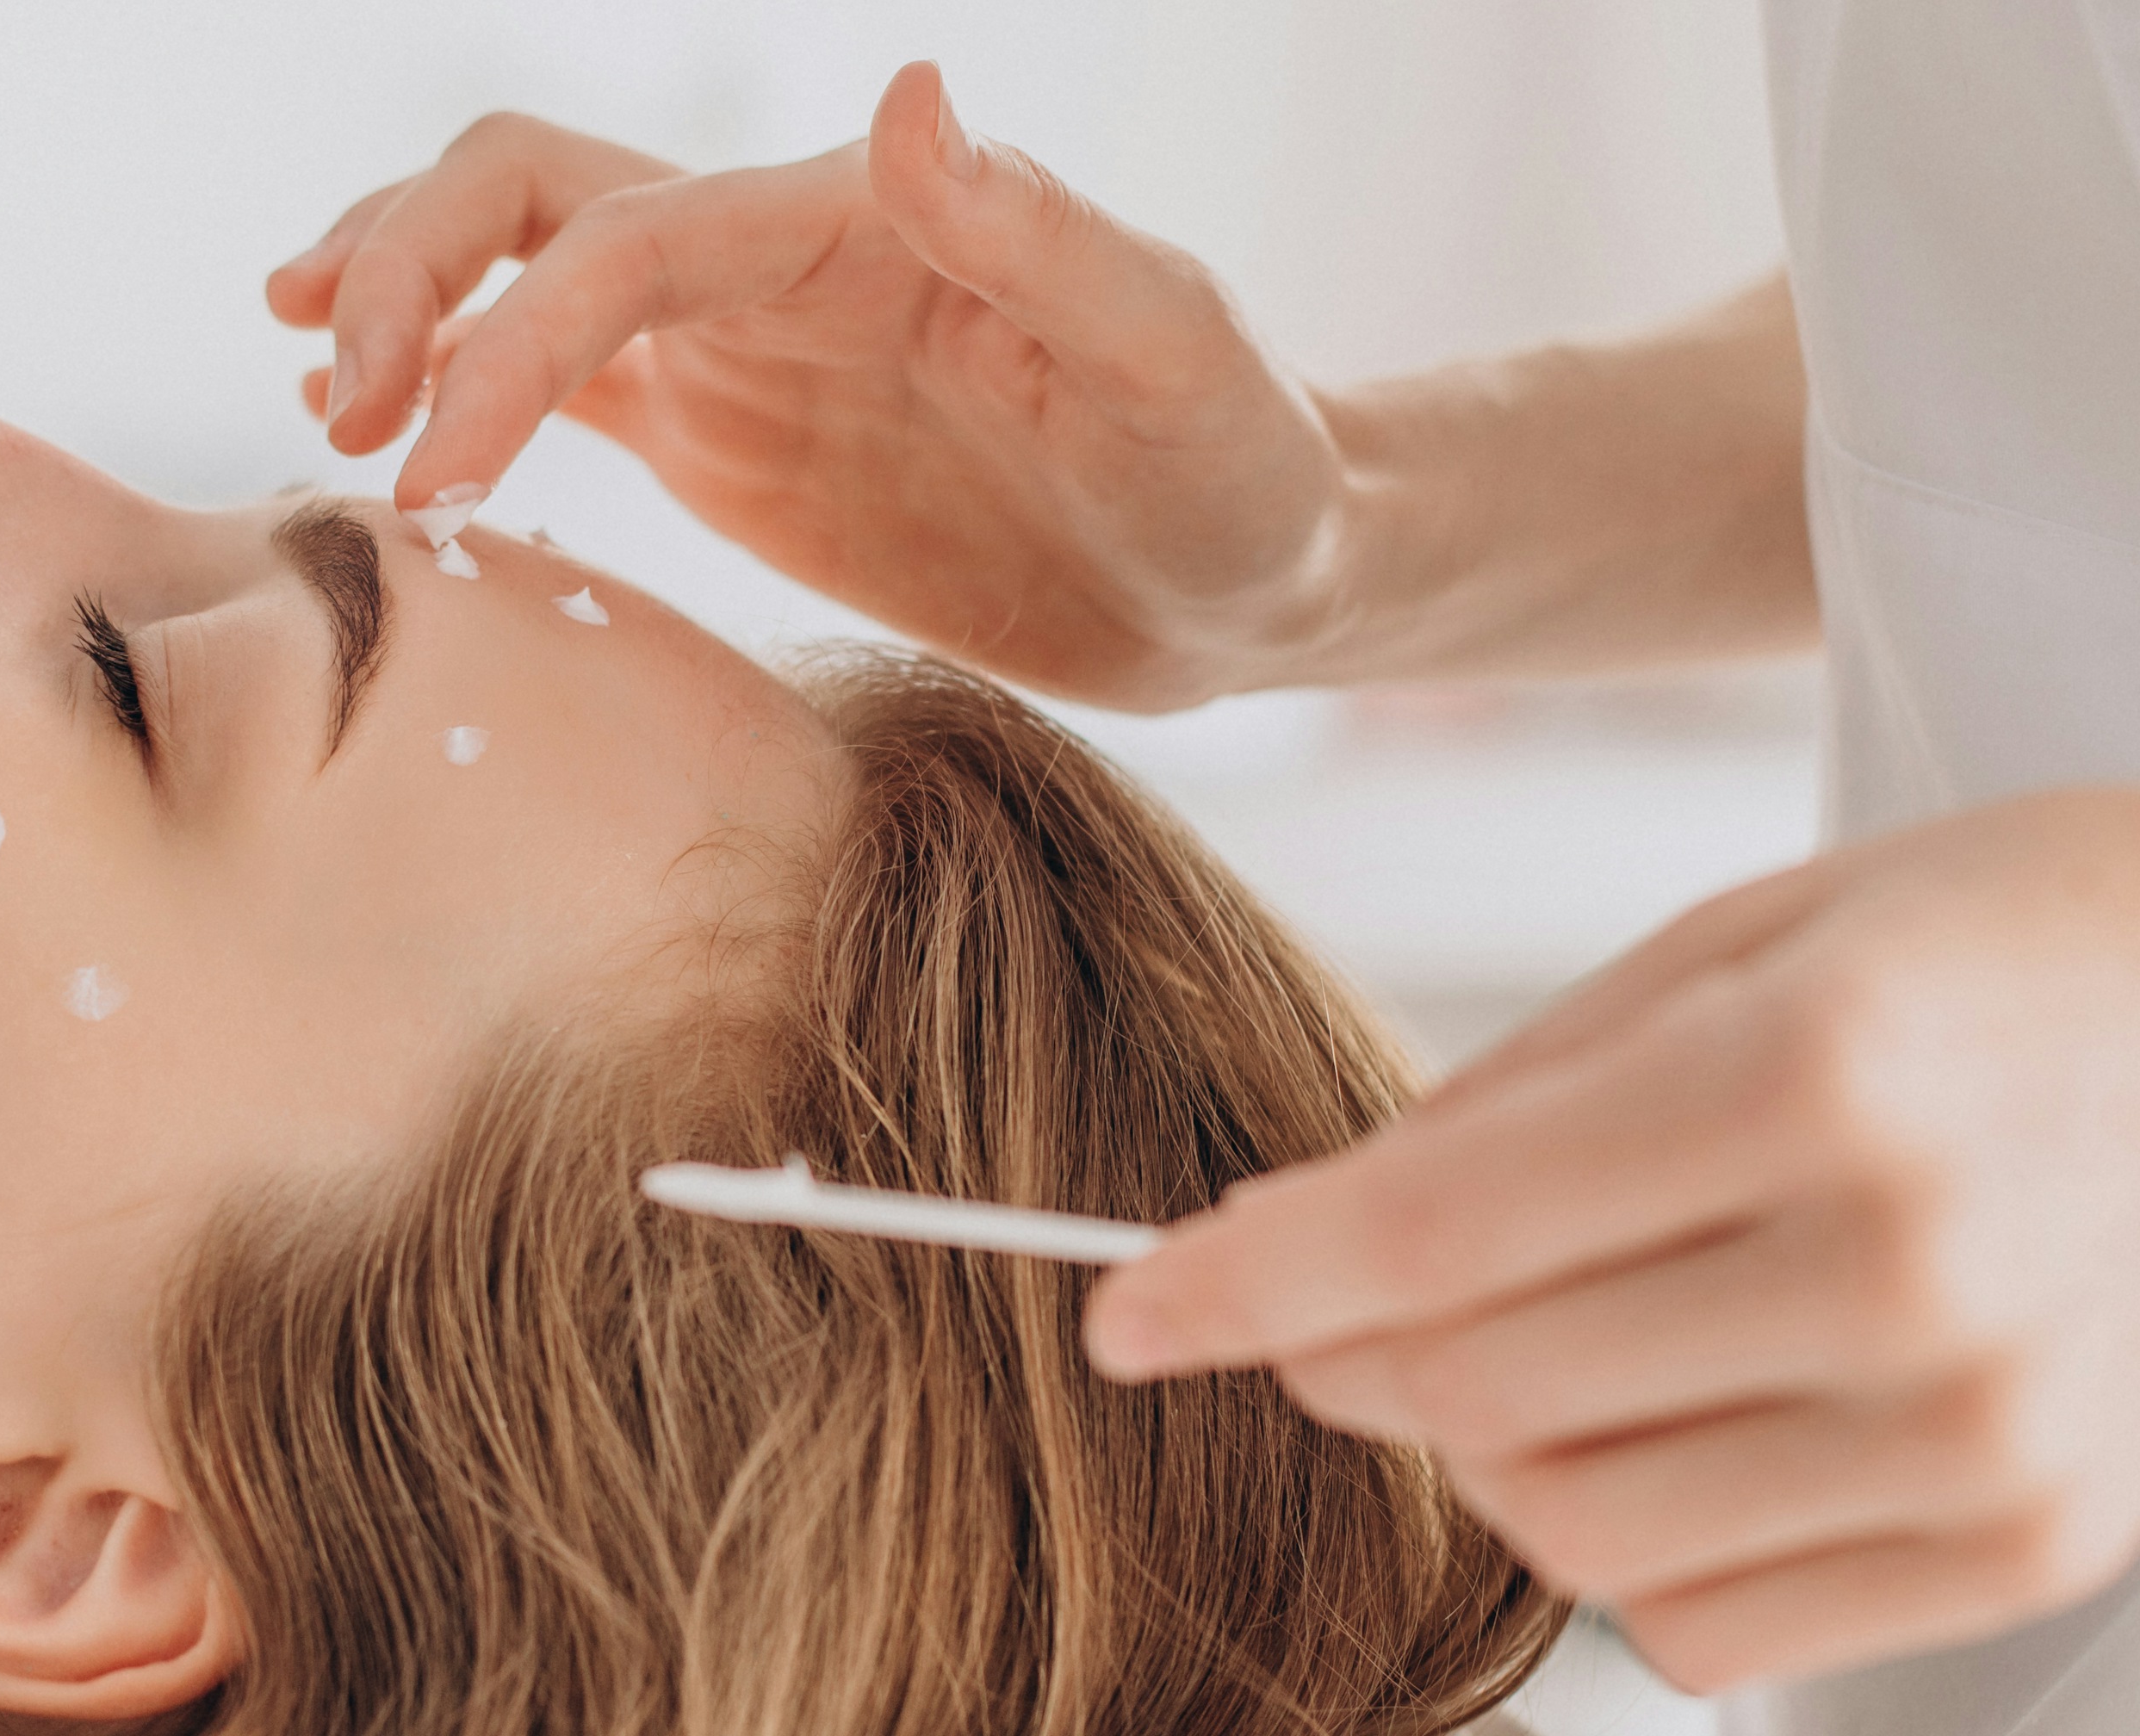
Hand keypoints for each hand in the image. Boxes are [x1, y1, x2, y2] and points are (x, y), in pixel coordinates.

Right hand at [267, 63, 1354, 710]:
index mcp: (855, 220)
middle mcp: (773, 261)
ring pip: (513, 269)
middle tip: (337, 413)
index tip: (430, 461)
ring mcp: (738, 346)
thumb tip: (914, 92)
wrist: (1252, 582)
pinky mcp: (725, 438)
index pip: (618, 236)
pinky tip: (383, 445)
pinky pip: (552, 388)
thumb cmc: (1241, 470)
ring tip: (309, 377)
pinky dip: (454, 396)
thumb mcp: (1172, 353)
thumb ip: (1044, 235)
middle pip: (525, 196)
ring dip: (397, 301)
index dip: (496, 328)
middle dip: (403, 272)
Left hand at [1086, 788, 2139, 1689]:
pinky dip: (1621, 1551)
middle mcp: (1906, 1269)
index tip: (1121, 1310)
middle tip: (1316, 1298)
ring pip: (1572, 1533)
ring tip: (1518, 1341)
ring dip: (1474, 1452)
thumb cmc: (1975, 950)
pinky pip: (1707, 1629)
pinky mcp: (2030, 1540)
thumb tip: (1284, 1238)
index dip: (1237, 1286)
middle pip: (1479, 1395)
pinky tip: (1660, 1427)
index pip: (1429, 1235)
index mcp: (1816, 1075)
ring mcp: (1983, 1430)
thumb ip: (1501, 1107)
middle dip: (1335, 1354)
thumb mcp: (1729, 945)